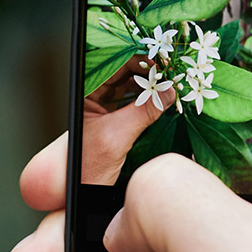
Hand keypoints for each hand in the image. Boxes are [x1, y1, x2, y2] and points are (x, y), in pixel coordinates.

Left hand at [82, 61, 173, 183]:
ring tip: (169, 85)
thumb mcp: (118, 136)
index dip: (138, 60)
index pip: (114, 65)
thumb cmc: (87, 166)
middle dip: (147, 71)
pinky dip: (148, 99)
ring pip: (130, 86)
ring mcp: (103, 107)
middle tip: (170, 74)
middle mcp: (93, 96)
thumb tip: (168, 92)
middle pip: (124, 72)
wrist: (80, 192)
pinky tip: (162, 100)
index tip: (162, 64)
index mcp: (85, 94)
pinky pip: (133, 101)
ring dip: (149, 85)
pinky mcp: (113, 120)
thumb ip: (143, 112)